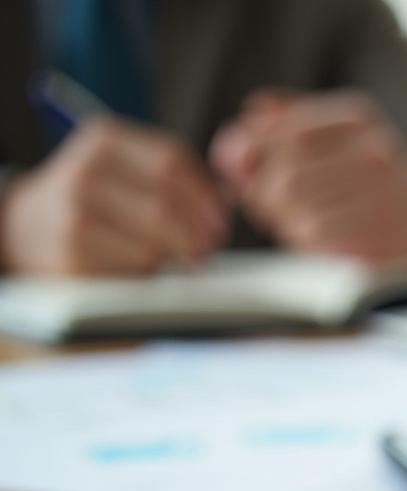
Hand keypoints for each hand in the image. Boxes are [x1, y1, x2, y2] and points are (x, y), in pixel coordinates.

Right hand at [0, 118, 225, 275]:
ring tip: (170, 261)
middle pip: (166, 206)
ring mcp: (75, 214)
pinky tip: (141, 273)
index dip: (205, 198)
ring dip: (171, 259)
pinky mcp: (72, 257)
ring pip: (154, 245)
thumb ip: (168, 179)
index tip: (219, 223)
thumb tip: (225, 204)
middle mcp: (86, 171)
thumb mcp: (121, 172)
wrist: (24, 229)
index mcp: (104, 140)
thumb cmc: (91, 204)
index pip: (172, 162)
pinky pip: (134, 273)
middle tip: (206, 252)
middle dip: (197, 235)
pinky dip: (148, 277)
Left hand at [210, 89, 406, 262]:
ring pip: (297, 212)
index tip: (234, 167)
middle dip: (261, 194)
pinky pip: (317, 240)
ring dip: (283, 222)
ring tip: (295, 222)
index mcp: (359, 118)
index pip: (285, 130)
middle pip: (286, 175)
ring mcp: (385, 199)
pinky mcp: (383, 239)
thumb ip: (288, 120)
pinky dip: (305, 242)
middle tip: (262, 204)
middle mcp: (377, 153)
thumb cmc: (360, 181)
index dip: (247, 150)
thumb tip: (250, 117)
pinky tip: (315, 240)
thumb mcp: (332, 137)